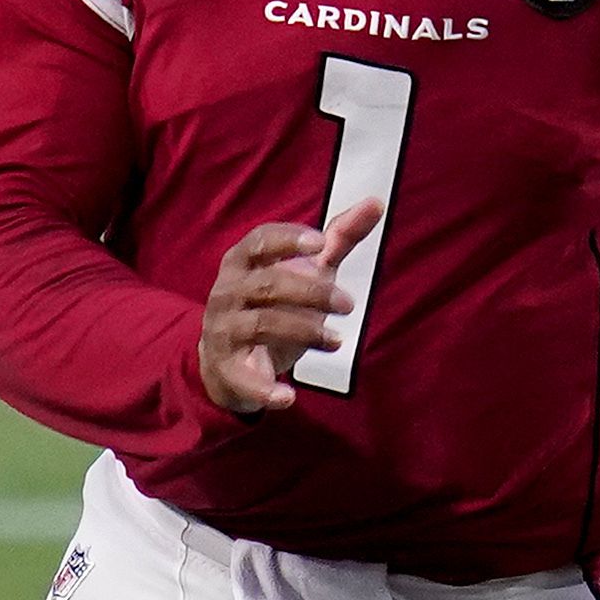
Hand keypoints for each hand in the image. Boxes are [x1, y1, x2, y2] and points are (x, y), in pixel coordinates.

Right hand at [197, 201, 379, 415]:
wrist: (227, 360)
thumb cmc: (272, 305)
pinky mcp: (227, 368)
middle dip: (310, 291)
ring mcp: (223, 331)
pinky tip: (289, 397)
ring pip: (260, 324)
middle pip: (266, 284)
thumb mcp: (304, 272)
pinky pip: (245, 379)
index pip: (257, 242)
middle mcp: (227, 293)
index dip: (286, 239)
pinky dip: (266, 389)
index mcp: (242, 263)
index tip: (320, 243)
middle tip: (349, 304)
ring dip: (303, 330)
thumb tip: (376, 202)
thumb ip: (337, 240)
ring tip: (338, 340)